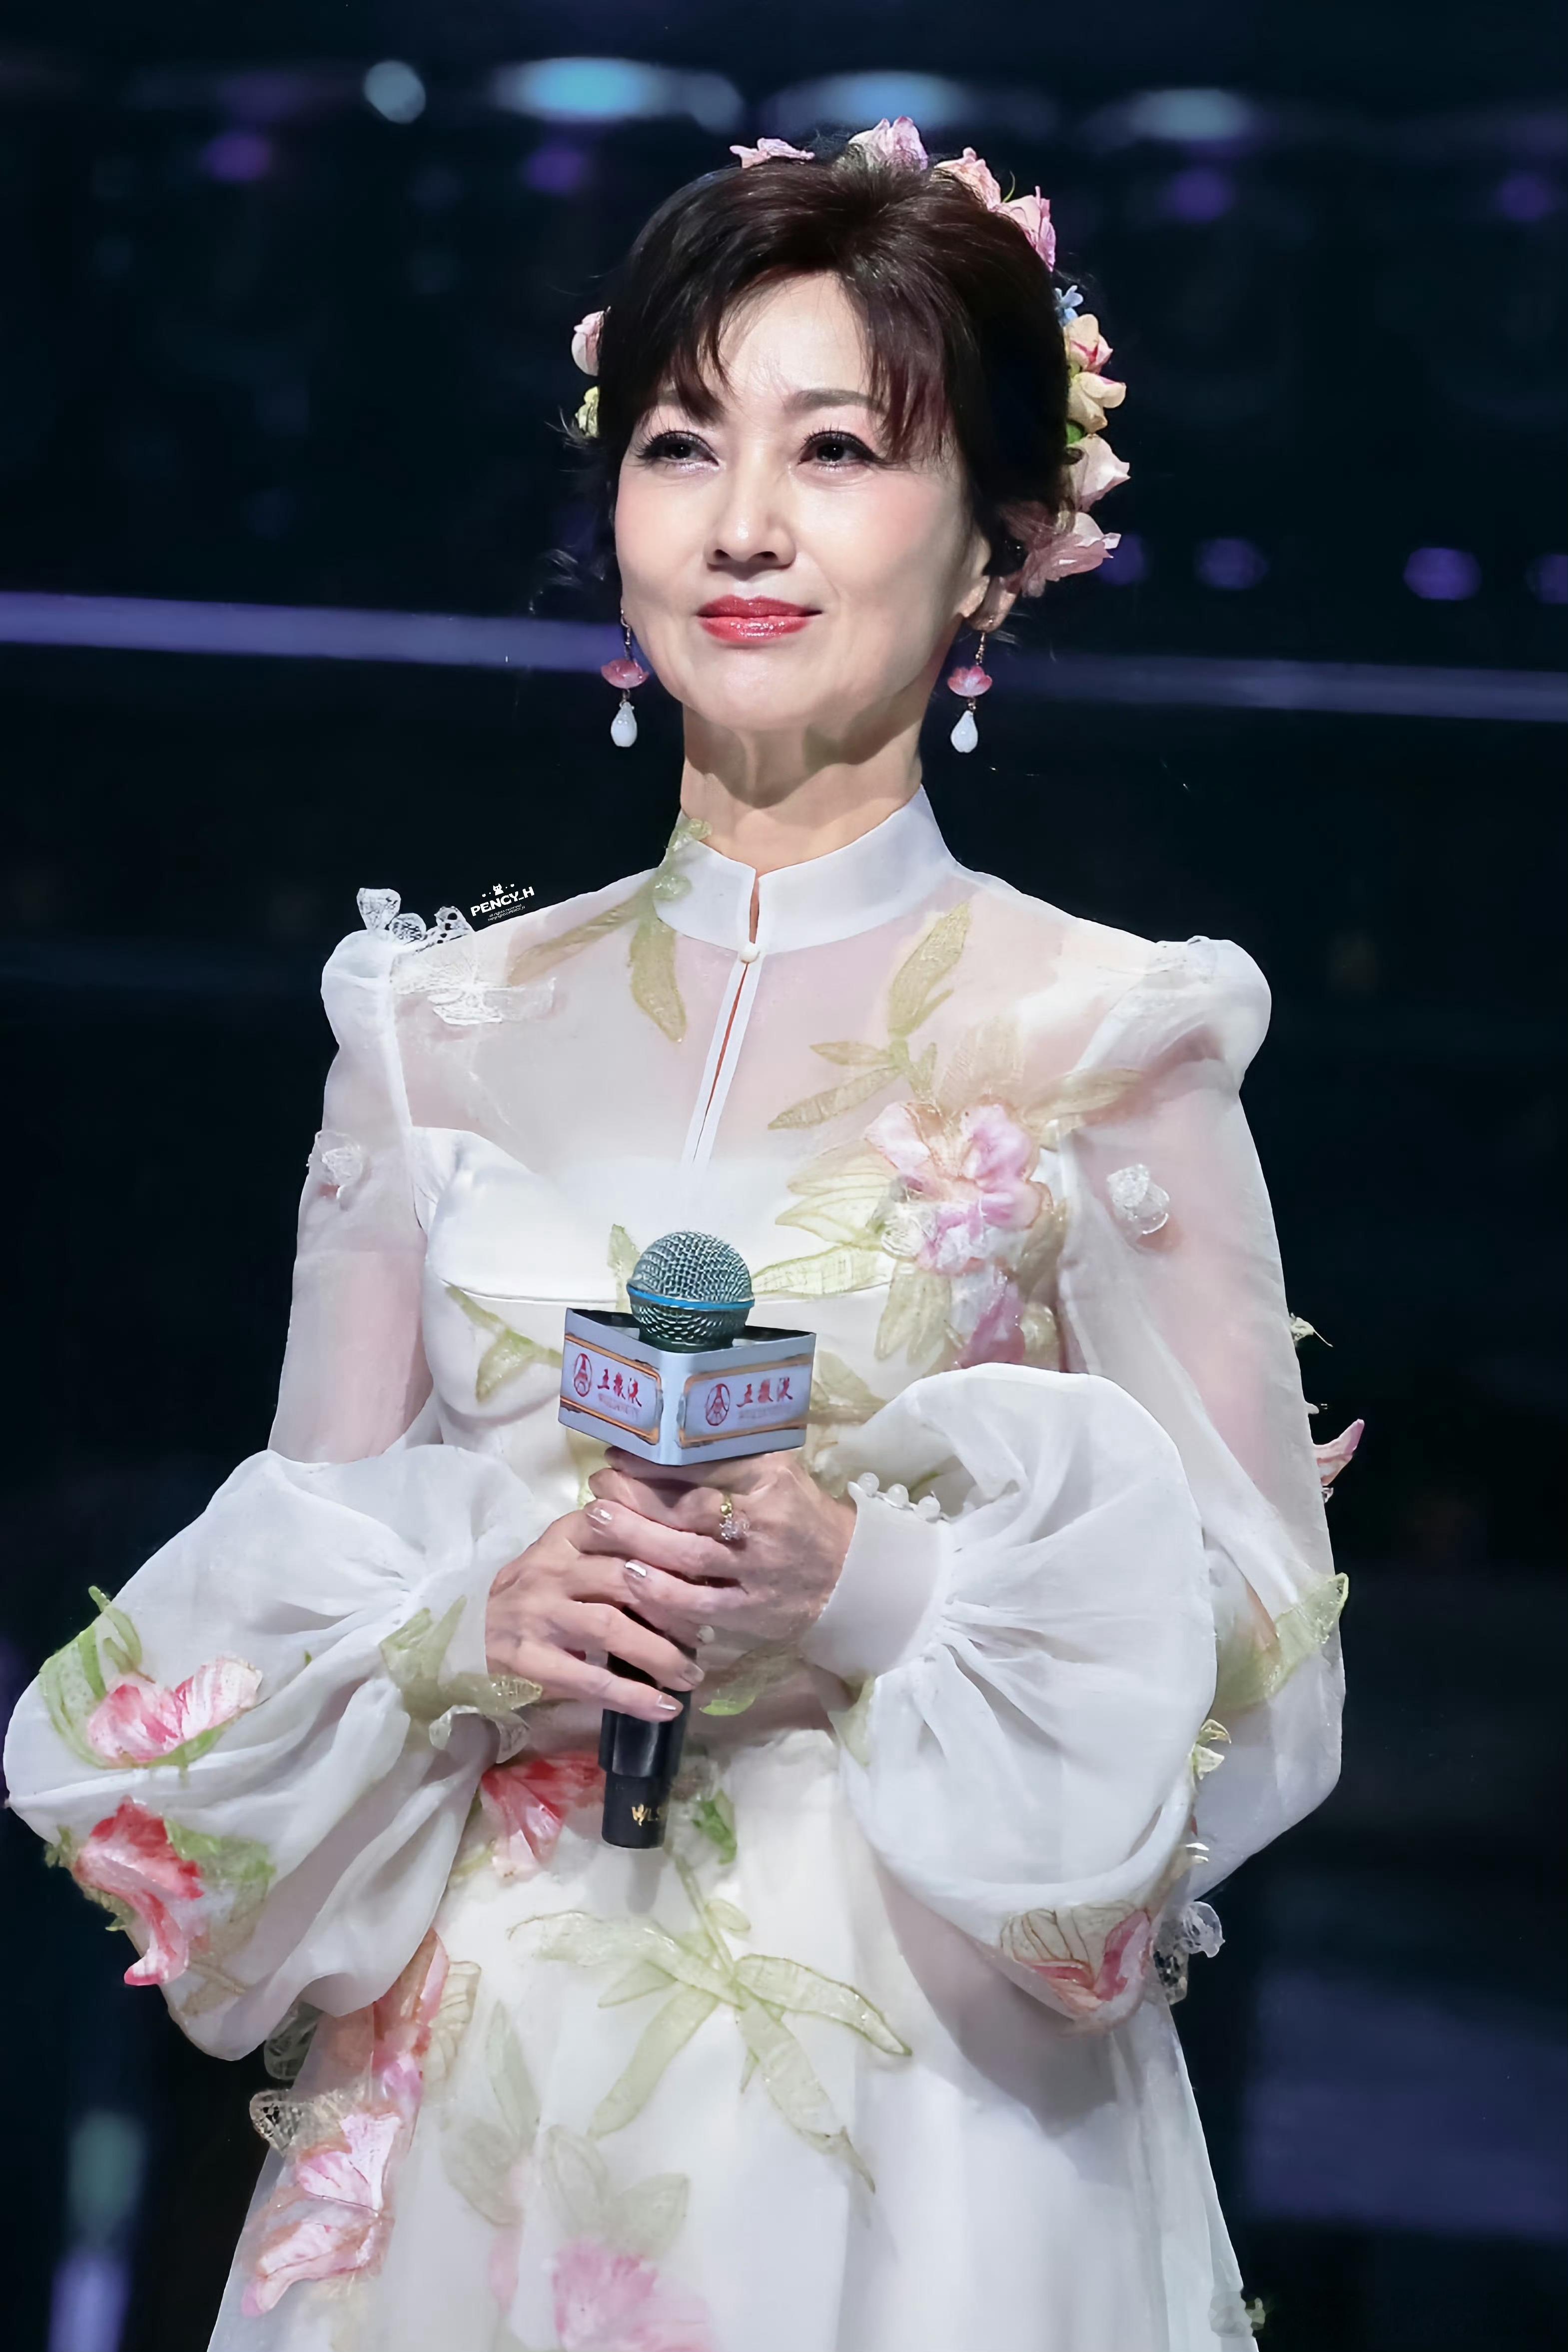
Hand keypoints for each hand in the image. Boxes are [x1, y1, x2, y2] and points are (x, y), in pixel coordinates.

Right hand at [484, 1508, 702, 1723]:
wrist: (465, 1636)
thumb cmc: (535, 1597)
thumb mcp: (567, 1559)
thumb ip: (614, 1553)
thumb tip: (691, 1570)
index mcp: (565, 1536)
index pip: (625, 1528)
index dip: (673, 1549)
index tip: (711, 1571)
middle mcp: (550, 1569)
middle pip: (627, 1578)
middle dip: (677, 1607)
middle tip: (708, 1631)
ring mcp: (536, 1614)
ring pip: (611, 1627)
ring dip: (662, 1654)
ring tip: (692, 1674)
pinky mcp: (527, 1661)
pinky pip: (590, 1679)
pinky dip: (633, 1696)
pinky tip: (664, 1708)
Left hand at [580, 1448, 855, 1650]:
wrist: (843, 1572)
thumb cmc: (796, 1512)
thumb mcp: (775, 1472)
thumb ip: (730, 1455)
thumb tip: (666, 1434)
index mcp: (771, 1480)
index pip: (705, 1466)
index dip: (656, 1461)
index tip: (617, 1453)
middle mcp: (764, 1523)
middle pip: (690, 1508)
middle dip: (636, 1497)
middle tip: (597, 1485)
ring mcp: (758, 1571)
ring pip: (688, 1555)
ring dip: (637, 1539)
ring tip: (596, 1522)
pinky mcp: (752, 1611)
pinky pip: (700, 1604)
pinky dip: (662, 1593)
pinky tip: (629, 1577)